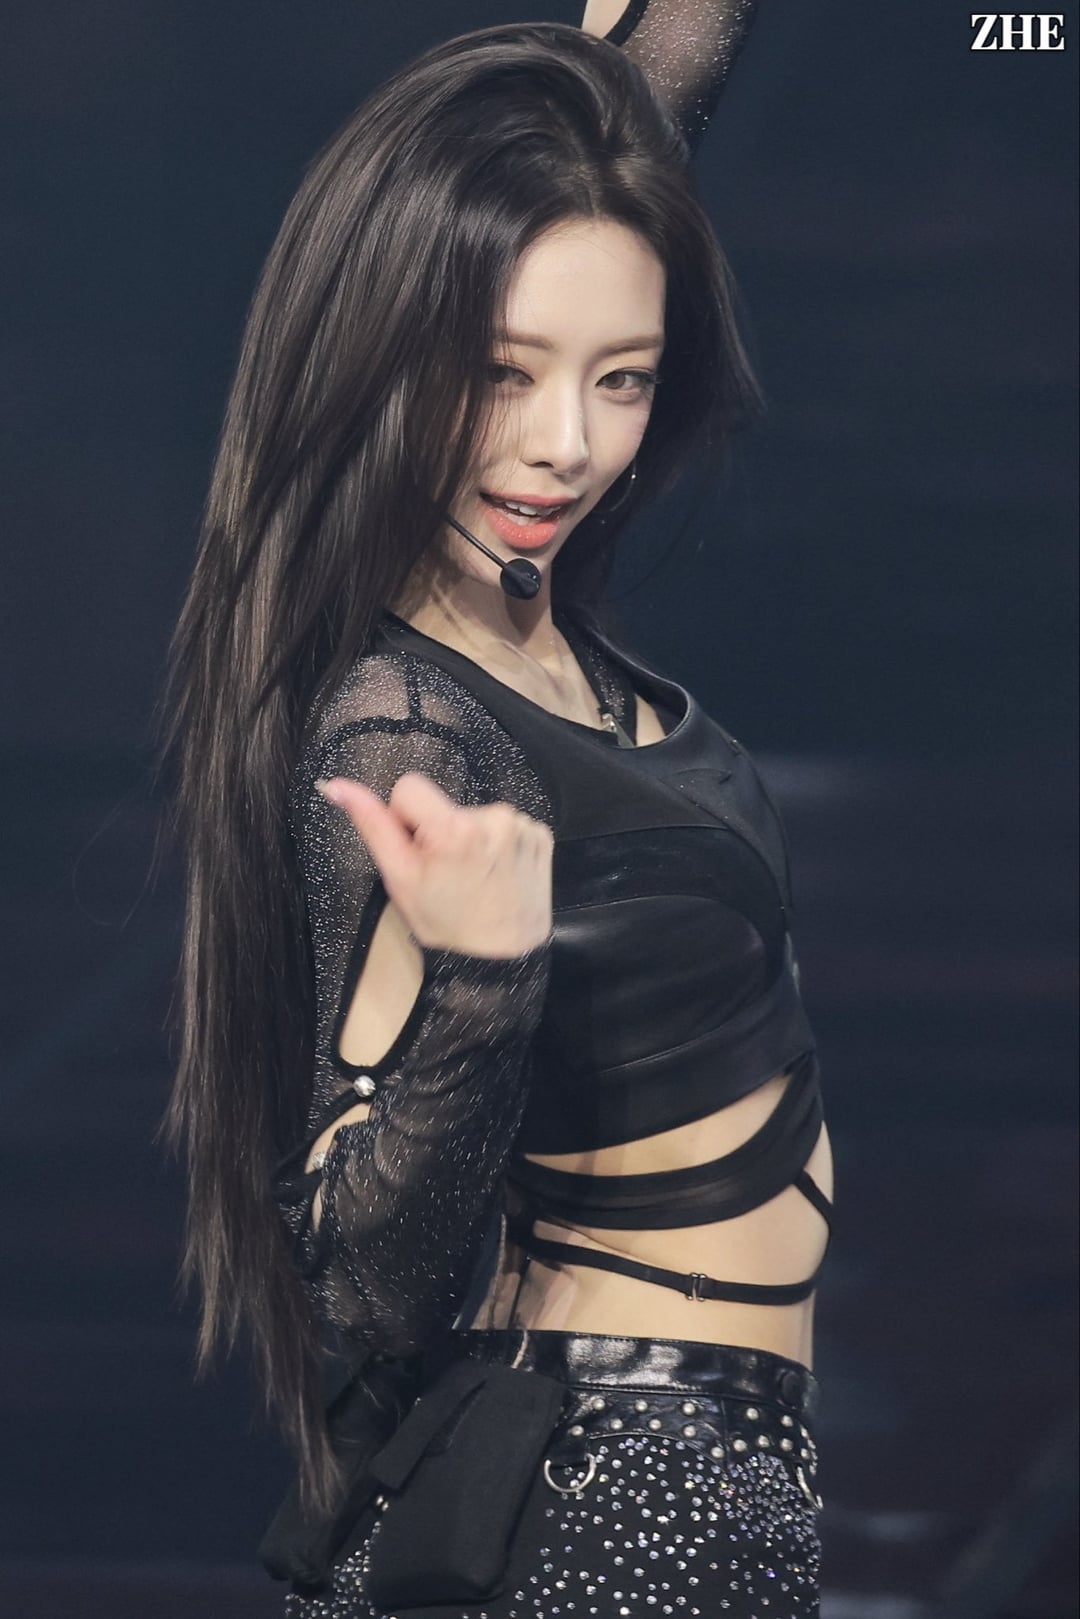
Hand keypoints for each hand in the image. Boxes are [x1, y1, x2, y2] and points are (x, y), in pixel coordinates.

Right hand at [317, 772, 552, 957]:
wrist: (501, 959)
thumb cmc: (445, 923)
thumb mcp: (399, 878)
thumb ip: (370, 824)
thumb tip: (335, 785)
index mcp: (453, 827)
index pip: (408, 787)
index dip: (405, 819)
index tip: (418, 851)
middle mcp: (493, 818)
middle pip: (444, 804)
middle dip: (439, 830)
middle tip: (447, 872)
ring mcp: (522, 826)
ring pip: (474, 814)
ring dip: (470, 838)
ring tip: (473, 876)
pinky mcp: (541, 835)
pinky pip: (505, 825)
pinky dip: (497, 845)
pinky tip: (495, 873)